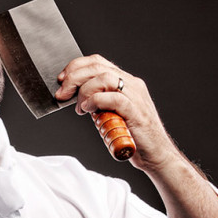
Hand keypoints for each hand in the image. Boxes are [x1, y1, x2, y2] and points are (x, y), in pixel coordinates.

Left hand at [55, 54, 178, 172]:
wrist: (156, 155)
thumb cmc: (132, 137)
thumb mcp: (111, 113)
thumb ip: (98, 102)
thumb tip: (75, 98)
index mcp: (126, 82)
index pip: (98, 62)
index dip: (76, 67)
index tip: (62, 80)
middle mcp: (132, 84)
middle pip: (98, 67)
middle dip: (74, 78)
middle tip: (62, 94)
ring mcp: (136, 97)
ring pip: (105, 78)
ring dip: (84, 90)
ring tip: (80, 107)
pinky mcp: (136, 112)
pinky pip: (114, 98)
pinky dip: (96, 101)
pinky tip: (88, 109)